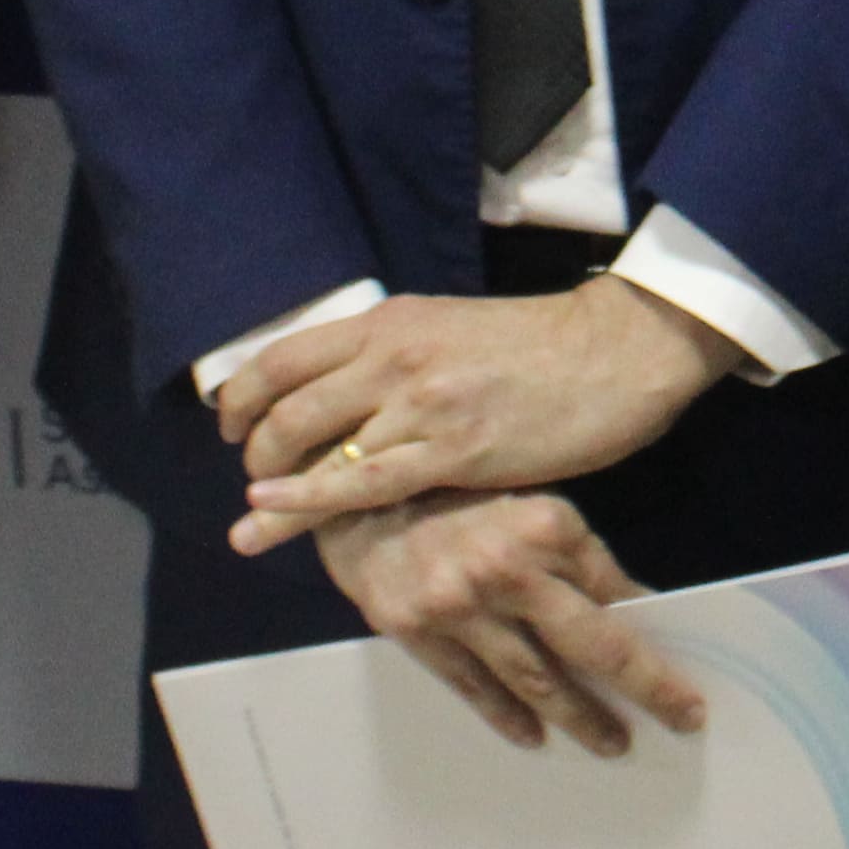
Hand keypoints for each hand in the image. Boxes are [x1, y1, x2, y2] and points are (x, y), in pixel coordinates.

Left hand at [227, 280, 735, 547]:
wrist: (615, 353)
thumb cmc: (540, 346)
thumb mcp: (450, 329)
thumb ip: (395, 355)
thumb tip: (347, 393)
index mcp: (390, 323)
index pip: (284, 357)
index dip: (242, 396)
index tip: (232, 427)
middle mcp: (392, 357)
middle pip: (286, 406)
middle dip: (253, 449)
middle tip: (254, 479)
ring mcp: (420, 404)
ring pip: (314, 447)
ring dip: (273, 487)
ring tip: (252, 525)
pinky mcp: (453, 451)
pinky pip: (361, 482)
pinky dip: (307, 501)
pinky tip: (274, 515)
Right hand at [316, 491, 708, 754]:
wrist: (357, 486)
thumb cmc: (457, 491)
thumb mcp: (531, 502)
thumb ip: (577, 556)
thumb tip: (632, 612)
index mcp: (550, 527)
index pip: (619, 597)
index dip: (656, 638)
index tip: (686, 672)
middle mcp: (508, 569)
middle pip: (594, 647)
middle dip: (646, 688)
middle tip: (681, 719)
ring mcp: (459, 605)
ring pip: (537, 679)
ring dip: (580, 717)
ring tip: (612, 742)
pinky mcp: (416, 630)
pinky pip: (474, 687)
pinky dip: (509, 716)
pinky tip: (535, 736)